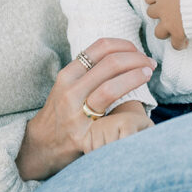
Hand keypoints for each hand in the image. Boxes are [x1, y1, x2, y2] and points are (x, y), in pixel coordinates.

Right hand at [15, 38, 155, 181]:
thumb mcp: (69, 86)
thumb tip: (125, 56)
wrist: (42, 146)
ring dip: (136, 77)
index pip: (100, 47)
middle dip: (136, 59)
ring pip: (111, 87)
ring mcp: (74, 113)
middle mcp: (69, 90)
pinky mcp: (83, 135)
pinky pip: (110, 117)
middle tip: (150, 63)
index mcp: (68, 75)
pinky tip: (141, 103)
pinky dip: (128, 103)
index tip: (138, 51)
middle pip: (110, 63)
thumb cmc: (62, 113)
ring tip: (148, 74)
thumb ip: (90, 72)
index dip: (125, 45)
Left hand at [145, 0, 187, 48]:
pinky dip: (180, 44)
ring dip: (166, 32)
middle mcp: (162, 8)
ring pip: (157, 32)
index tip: (164, 2)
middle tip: (171, 16)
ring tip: (175, 30)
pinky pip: (175, 45)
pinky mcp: (178, 34)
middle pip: (151, 14)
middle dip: (161, 15)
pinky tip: (186, 41)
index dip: (156, 1)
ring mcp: (168, 23)